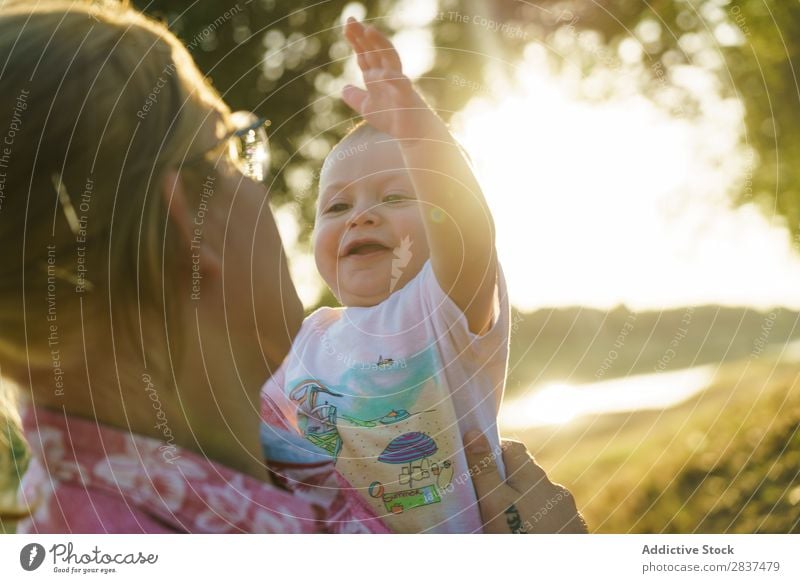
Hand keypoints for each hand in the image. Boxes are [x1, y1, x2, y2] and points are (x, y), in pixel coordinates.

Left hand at [342, 18, 440, 140]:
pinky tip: (382, 73)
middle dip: (363, 35)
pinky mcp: (407, 98)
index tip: (346, 26)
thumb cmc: (393, 119)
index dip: (356, 40)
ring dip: (380, 45)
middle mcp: (387, 75)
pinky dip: (393, 79)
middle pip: (374, 50)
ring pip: (390, 59)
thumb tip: (344, 88)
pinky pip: (401, 86)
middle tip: (350, 20)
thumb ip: (356, 97)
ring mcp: (398, 84)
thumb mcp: (368, 108)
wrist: (413, 134)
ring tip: (369, 30)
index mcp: (377, 77)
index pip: (365, 54)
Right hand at [465, 430, 587, 533]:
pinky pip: (553, 517)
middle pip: (526, 474)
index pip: (512, 447)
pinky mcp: (575, 530)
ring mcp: (568, 510)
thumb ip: (484, 469)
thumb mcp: (493, 503)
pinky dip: (540, 521)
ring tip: (507, 523)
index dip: (493, 454)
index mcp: (532, 475)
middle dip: (507, 483)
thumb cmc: (518, 535)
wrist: (556, 572)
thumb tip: (473, 432)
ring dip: (525, 504)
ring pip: (539, 498)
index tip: (477, 470)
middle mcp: (554, 488)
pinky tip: (529, 533)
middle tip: (486, 501)